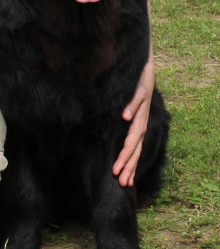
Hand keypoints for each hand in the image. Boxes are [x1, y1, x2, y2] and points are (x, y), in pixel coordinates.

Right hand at [113, 54, 154, 186]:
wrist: (146, 66)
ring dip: (130, 144)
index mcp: (139, 125)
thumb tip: (103, 135)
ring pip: (137, 128)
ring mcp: (143, 106)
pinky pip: (136, 100)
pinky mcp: (142, 90)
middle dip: (128, 163)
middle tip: (120, 179)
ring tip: (122, 158)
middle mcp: (143, 119)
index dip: (130, 165)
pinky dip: (131, 109)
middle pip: (137, 145)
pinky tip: (124, 117)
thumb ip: (118, 122)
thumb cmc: (133, 89)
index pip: (135, 150)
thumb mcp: (126, 109)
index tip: (123, 182)